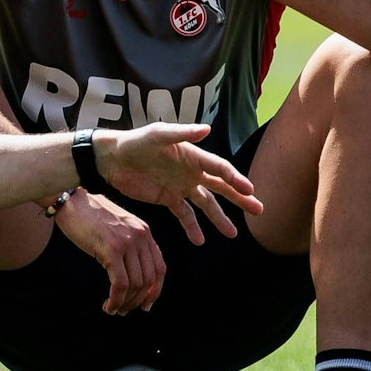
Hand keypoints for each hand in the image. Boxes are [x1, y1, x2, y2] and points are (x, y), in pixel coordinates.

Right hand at [54, 190, 166, 314]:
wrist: (71, 200)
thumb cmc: (89, 217)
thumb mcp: (117, 229)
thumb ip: (128, 246)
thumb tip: (131, 277)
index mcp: (145, 232)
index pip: (160, 267)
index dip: (155, 290)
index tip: (145, 305)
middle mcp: (141, 236)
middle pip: (149, 279)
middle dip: (138, 300)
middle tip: (124, 311)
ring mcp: (128, 242)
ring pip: (135, 284)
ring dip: (125, 303)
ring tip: (114, 309)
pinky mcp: (112, 249)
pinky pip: (120, 284)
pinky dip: (116, 300)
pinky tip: (108, 305)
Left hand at [95, 123, 263, 242]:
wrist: (112, 158)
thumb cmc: (136, 142)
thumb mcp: (158, 135)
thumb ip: (182, 133)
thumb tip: (207, 129)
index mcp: (193, 156)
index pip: (220, 168)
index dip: (236, 178)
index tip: (250, 190)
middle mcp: (192, 171)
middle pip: (221, 187)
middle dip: (240, 199)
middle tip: (259, 210)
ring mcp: (181, 186)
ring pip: (206, 204)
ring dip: (219, 218)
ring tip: (233, 234)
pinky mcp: (168, 199)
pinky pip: (184, 215)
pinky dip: (192, 228)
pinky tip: (199, 241)